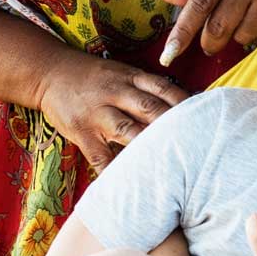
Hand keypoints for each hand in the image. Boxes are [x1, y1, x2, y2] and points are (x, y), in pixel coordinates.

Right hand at [37, 51, 184, 169]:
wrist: (51, 73)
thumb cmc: (96, 77)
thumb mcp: (123, 73)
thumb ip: (149, 89)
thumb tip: (186, 105)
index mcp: (131, 77)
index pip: (164, 88)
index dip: (185, 102)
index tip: (206, 117)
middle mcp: (116, 93)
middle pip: (150, 109)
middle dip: (173, 126)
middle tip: (197, 143)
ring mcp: (97, 113)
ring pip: (127, 131)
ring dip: (149, 147)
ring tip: (171, 164)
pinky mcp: (80, 131)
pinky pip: (99, 155)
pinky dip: (113, 170)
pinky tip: (129, 182)